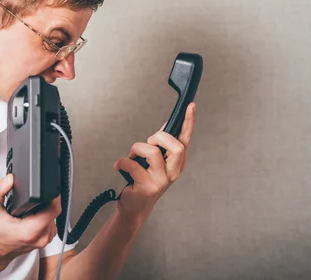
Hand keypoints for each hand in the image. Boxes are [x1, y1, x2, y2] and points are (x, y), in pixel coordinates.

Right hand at [0, 174, 61, 263]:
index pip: (54, 208)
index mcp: (31, 231)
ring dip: (44, 208)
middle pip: (54, 210)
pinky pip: (51, 222)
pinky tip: (31, 215)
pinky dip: (43, 215)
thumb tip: (9, 179)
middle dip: (44, 200)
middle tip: (29, 200)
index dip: (51, 194)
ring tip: (28, 208)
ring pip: (54, 215)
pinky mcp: (46, 239)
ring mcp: (45, 239)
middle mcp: (42, 237)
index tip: (43, 188)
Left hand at [113, 102, 196, 223]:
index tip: (191, 105)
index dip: (189, 122)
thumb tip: (166, 125)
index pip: (186, 139)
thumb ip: (161, 145)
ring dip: (136, 149)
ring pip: (153, 152)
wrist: (135, 206)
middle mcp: (173, 172)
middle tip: (147, 143)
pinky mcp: (147, 187)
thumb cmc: (144, 180)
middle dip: (159, 138)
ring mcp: (162, 181)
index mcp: (177, 162)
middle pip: (177, 146)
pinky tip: (119, 167)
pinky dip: (122, 162)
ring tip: (131, 157)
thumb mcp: (155, 161)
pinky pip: (132, 165)